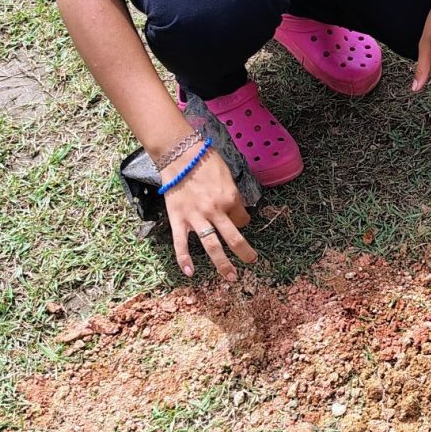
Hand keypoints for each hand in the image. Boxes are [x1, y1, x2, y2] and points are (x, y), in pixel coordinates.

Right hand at [163, 148, 257, 281]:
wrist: (180, 154)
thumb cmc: (205, 160)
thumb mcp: (227, 174)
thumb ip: (232, 194)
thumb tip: (236, 208)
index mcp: (230, 198)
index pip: (243, 219)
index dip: (243, 221)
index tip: (240, 222)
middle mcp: (216, 211)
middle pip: (234, 238)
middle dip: (245, 253)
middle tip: (251, 262)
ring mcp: (196, 217)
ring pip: (212, 246)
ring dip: (222, 264)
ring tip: (230, 277)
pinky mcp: (178, 220)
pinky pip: (181, 244)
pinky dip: (184, 260)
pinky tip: (190, 273)